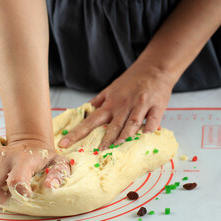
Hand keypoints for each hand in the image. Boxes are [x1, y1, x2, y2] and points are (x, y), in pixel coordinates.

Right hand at [0, 140, 70, 203]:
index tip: (26, 197)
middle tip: (10, 197)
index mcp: (24, 159)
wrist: (31, 142)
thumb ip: (58, 174)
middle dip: (0, 198)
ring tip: (0, 189)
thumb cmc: (45, 158)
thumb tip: (50, 188)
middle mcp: (5, 156)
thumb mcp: (59, 163)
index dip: (18, 195)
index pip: (15, 182)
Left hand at [59, 62, 176, 149]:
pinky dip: (150, 127)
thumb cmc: (131, 80)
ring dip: (125, 135)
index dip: (77, 133)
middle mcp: (123, 106)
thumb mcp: (111, 89)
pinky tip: (147, 135)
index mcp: (110, 104)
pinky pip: (153, 118)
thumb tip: (83, 111)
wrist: (154, 67)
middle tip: (96, 153)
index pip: (90, 121)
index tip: (64, 143)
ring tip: (118, 147)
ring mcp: (140, 105)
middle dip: (104, 140)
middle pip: (112, 125)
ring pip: (131, 122)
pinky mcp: (157, 105)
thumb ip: (98, 102)